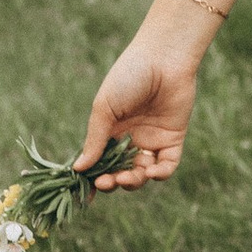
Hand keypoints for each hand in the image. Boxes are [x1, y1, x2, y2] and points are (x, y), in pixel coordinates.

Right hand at [76, 22, 204, 186]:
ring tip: (126, 178)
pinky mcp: (173, 139)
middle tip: (106, 182)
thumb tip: (78, 170)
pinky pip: (167, 165)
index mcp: (109, 131)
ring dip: (133, 182)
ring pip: (141, 174)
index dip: (93, 179)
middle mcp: (130, 139)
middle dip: (112, 182)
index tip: (86, 193)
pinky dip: (159, 174)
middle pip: (119, 172)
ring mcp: (152, 140)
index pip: (99, 162)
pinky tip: (150, 172)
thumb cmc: (129, 76)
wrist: (163, 58)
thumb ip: (95, 140)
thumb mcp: (104, 108)